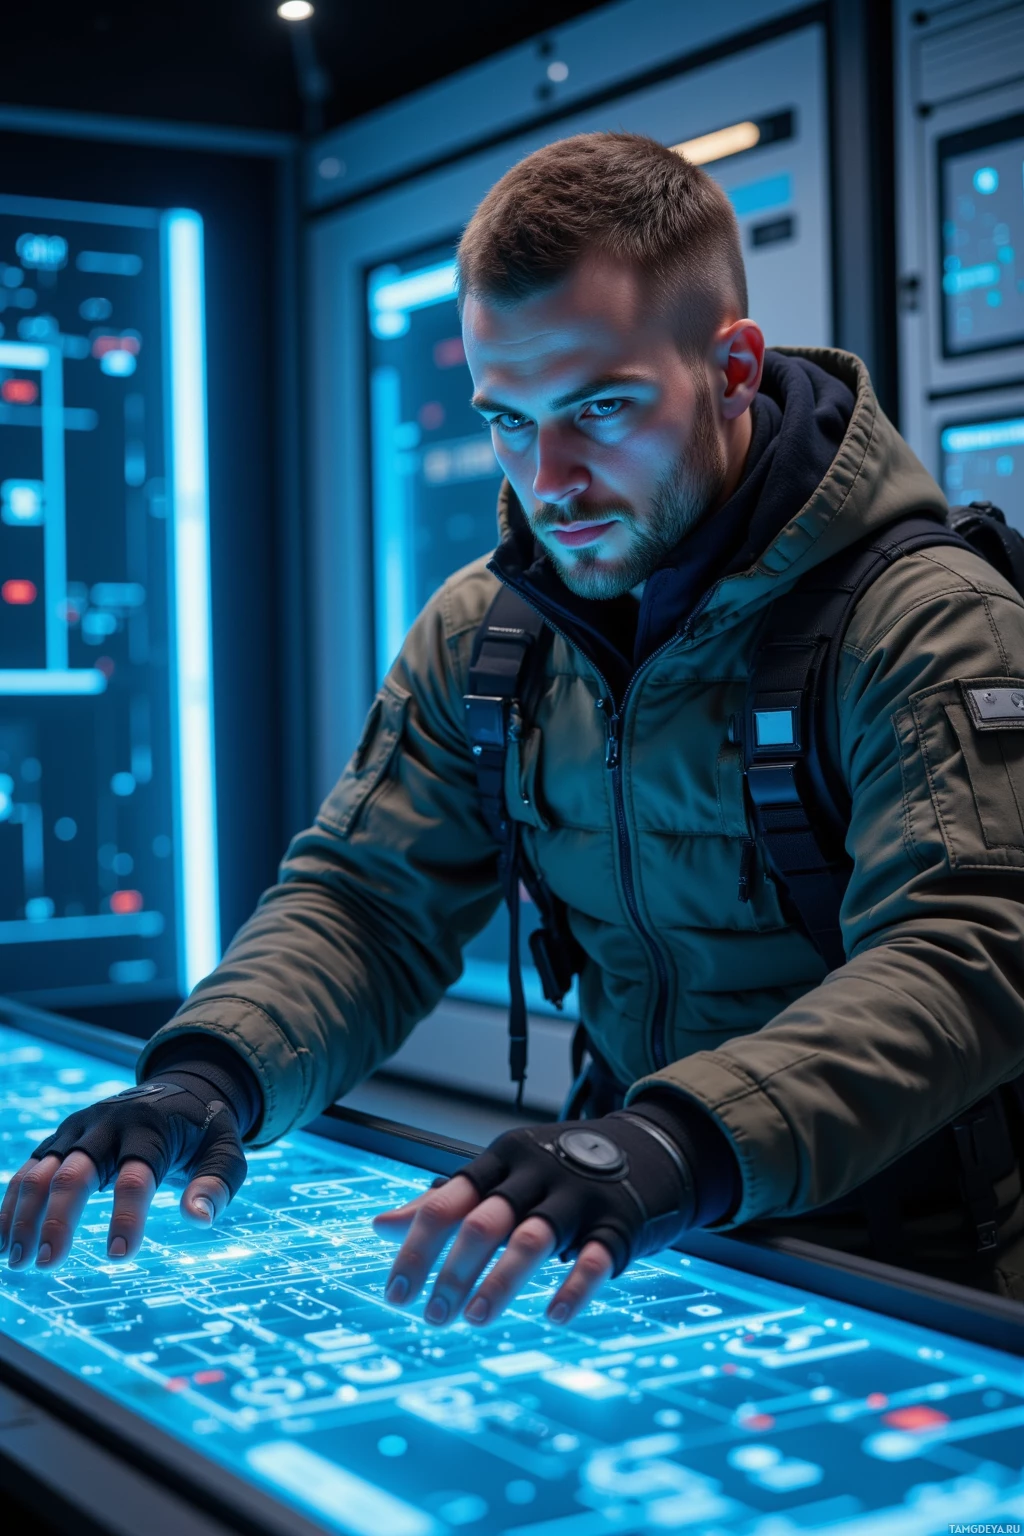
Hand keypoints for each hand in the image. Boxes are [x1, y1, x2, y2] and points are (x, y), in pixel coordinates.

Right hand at [0, 1073, 246, 1270]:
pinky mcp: (62, 1137)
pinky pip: (30, 1169)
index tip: (119, 1257)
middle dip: (59, 1218)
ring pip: (42, 1170)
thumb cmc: (204, 1130)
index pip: (136, 1175)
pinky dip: (11, 1202)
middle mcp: (109, 1124)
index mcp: (150, 1129)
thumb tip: (196, 1218)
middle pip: (77, 1171)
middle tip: (48, 1264)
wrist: (182, 1086)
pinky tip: (1, 1239)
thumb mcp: (226, 1152)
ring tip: (17, 1261)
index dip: (126, 1216)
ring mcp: (80, 1129)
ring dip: (24, 1214)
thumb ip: (216, 1184)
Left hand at [372, 1112, 694, 1327]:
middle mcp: (535, 1175)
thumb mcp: (501, 1174)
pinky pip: (593, 1256)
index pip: (447, 1202)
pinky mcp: (617, 1222)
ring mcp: (577, 1196)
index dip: (416, 1248)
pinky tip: (555, 1316)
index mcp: (500, 1161)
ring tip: (473, 1319)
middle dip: (452, 1272)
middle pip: (484, 1222)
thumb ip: (445, 1200)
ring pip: (531, 1239)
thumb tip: (378, 1227)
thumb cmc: (558, 1169)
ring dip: (499, 1283)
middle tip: (433, 1317)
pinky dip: (573, 1287)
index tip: (394, 1293)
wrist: (651, 1146)